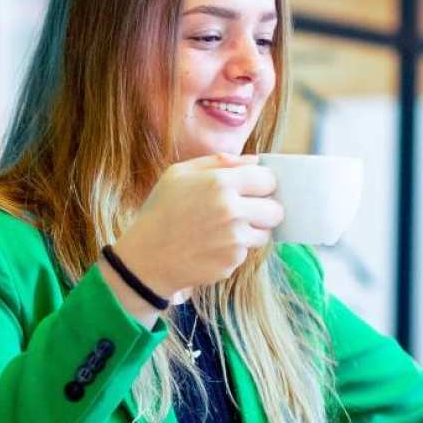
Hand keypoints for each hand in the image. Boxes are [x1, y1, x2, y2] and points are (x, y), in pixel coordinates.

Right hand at [111, 154, 283, 299]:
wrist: (146, 258)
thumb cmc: (161, 211)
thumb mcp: (179, 174)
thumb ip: (219, 162)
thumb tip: (255, 160)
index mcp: (220, 183)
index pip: (268, 180)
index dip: (263, 184)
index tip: (254, 189)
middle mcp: (232, 211)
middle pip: (276, 210)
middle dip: (265, 209)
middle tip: (247, 211)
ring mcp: (234, 240)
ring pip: (266, 233)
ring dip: (253, 231)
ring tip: (226, 229)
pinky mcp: (232, 262)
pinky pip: (247, 252)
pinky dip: (235, 250)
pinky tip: (213, 246)